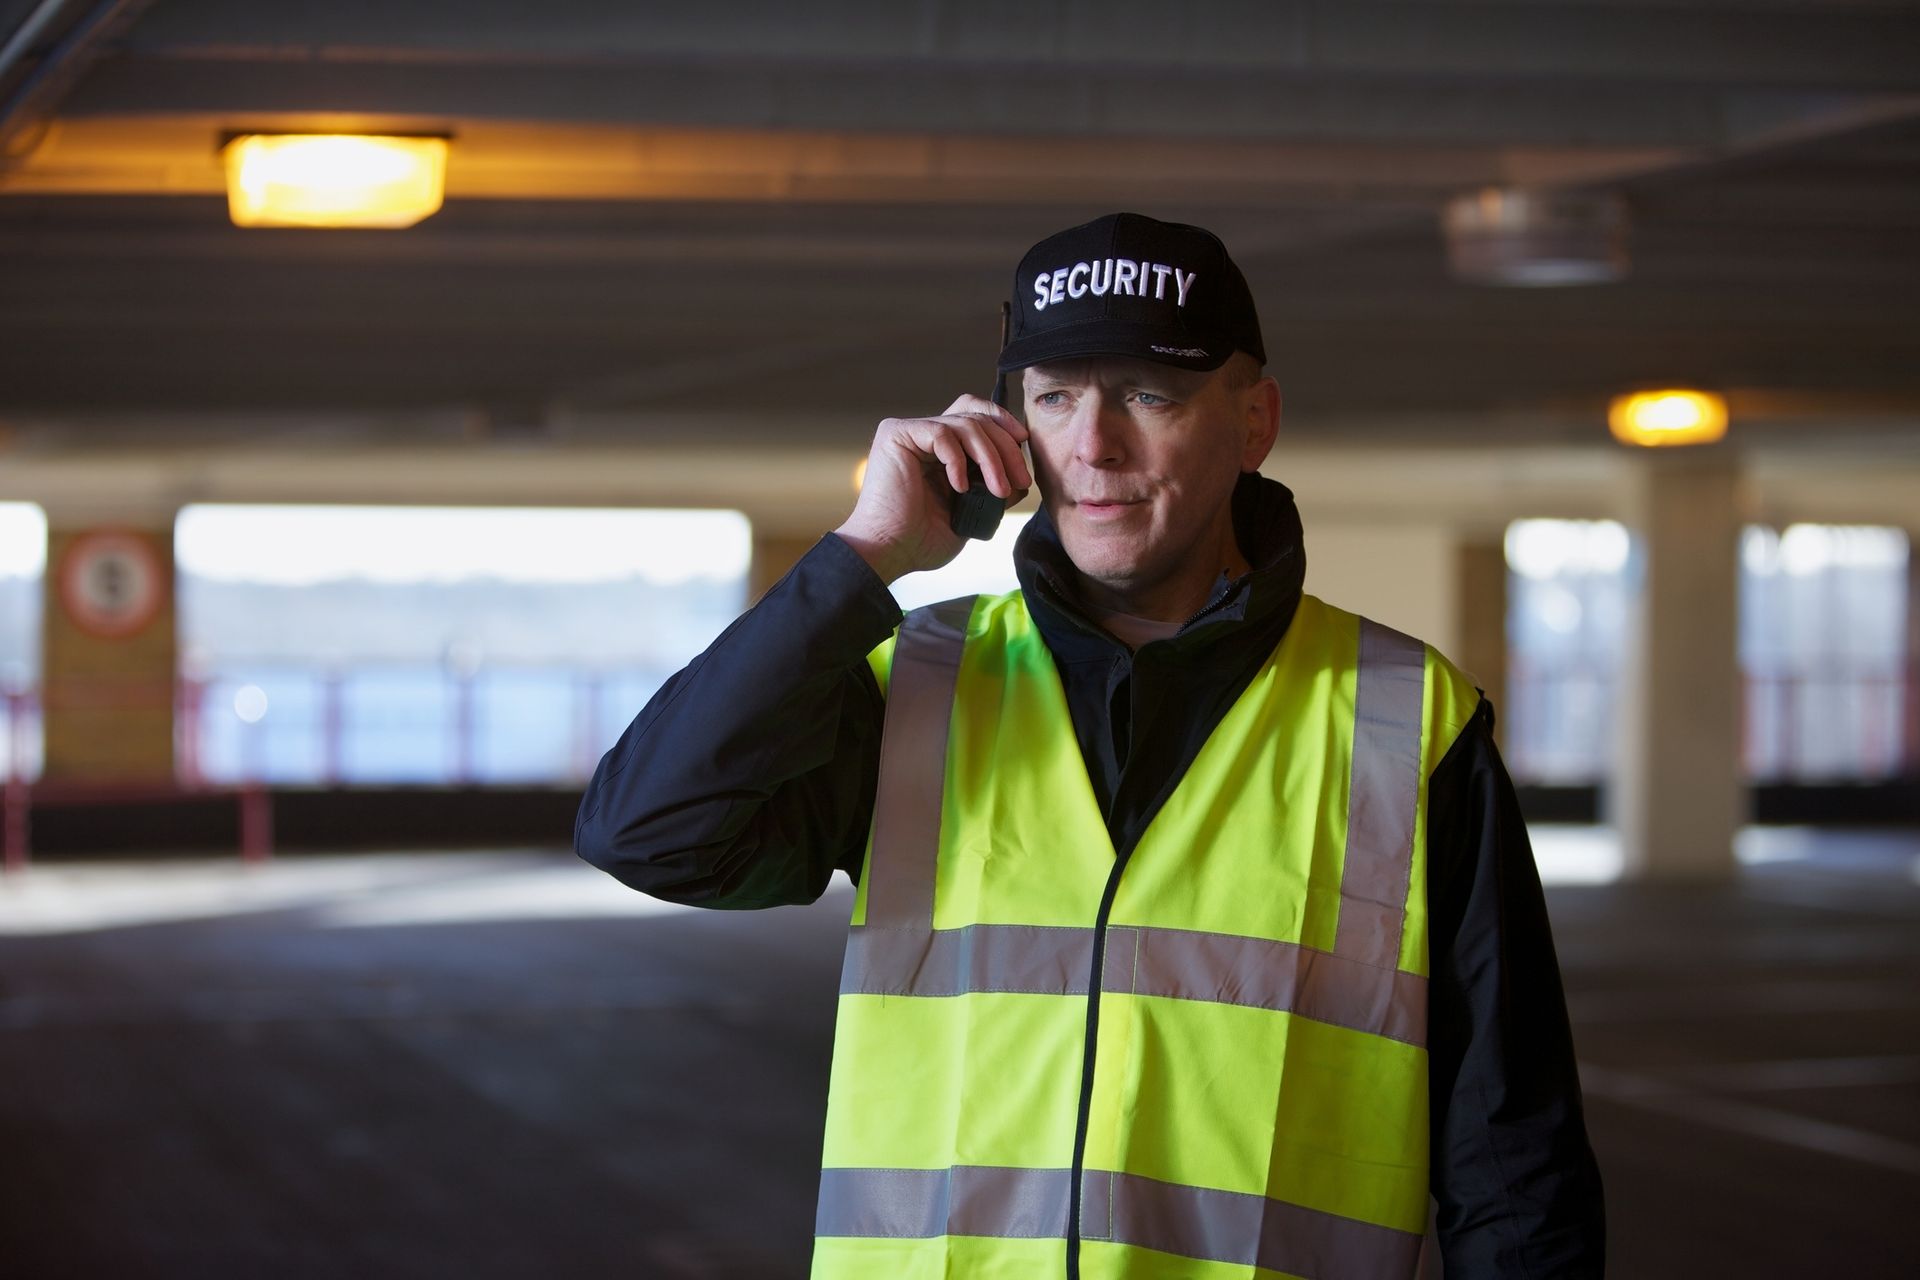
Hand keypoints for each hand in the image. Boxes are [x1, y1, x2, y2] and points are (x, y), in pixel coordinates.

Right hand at [834, 395, 1031, 582]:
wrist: (890, 553)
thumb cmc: (921, 540)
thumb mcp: (971, 512)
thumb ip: (992, 487)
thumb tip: (1021, 478)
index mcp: (939, 449)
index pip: (976, 416)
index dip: (1003, 424)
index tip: (1023, 448)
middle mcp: (923, 435)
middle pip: (976, 416)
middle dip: (1006, 446)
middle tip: (1021, 480)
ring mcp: (909, 432)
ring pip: (965, 424)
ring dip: (991, 458)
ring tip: (999, 491)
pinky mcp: (896, 435)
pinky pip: (941, 433)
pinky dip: (958, 461)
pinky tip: (960, 489)